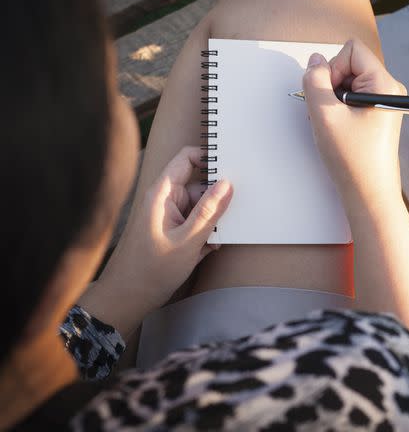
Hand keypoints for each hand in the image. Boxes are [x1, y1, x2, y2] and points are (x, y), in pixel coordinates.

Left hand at [81, 146, 232, 335]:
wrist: (127, 299)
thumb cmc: (150, 271)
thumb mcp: (188, 241)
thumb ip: (209, 211)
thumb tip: (228, 184)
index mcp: (163, 193)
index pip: (187, 158)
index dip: (209, 158)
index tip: (232, 168)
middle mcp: (166, 200)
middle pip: (200, 185)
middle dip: (217, 199)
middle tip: (231, 213)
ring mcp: (170, 215)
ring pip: (202, 206)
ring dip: (213, 221)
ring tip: (216, 239)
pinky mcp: (174, 230)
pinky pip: (198, 223)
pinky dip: (206, 234)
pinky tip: (207, 249)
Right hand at [303, 39, 404, 206]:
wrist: (369, 193)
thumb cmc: (353, 158)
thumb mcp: (325, 114)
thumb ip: (315, 80)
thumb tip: (315, 60)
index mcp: (384, 84)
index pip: (352, 50)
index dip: (333, 67)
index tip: (330, 95)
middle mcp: (389, 88)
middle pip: (350, 65)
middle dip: (331, 84)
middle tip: (327, 112)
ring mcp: (384, 101)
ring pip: (348, 82)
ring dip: (333, 98)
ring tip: (331, 123)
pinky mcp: (378, 114)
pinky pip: (353, 97)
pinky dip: (339, 109)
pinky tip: (336, 128)